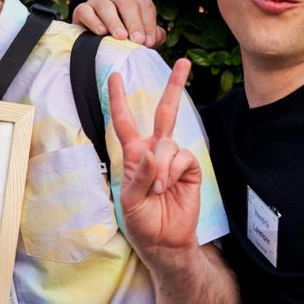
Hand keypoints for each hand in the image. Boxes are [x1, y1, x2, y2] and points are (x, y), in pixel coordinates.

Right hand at [72, 0, 165, 47]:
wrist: (101, 45)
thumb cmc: (126, 38)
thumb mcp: (143, 37)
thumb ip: (154, 36)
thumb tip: (154, 37)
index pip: (144, 4)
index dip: (148, 23)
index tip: (149, 42)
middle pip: (126, 1)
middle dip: (134, 22)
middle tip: (138, 41)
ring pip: (105, 5)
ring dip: (114, 22)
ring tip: (121, 37)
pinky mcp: (81, 9)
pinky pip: (86, 11)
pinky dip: (94, 22)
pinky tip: (101, 32)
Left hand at [108, 57, 201, 258]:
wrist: (165, 241)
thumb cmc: (142, 221)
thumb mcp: (130, 200)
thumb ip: (139, 175)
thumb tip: (152, 152)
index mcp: (133, 155)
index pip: (124, 122)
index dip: (118, 99)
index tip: (114, 76)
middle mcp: (154, 151)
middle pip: (164, 112)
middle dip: (174, 86)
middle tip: (184, 62)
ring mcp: (173, 159)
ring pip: (168, 142)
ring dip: (160, 167)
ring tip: (158, 189)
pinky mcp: (189, 168)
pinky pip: (181, 156)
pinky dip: (172, 171)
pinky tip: (169, 187)